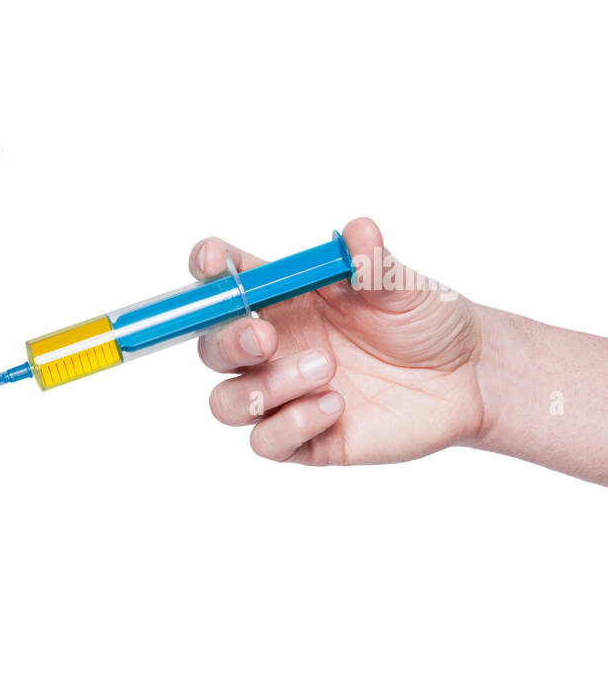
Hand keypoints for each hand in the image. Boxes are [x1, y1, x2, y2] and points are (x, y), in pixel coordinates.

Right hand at [192, 217, 484, 465]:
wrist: (468, 378)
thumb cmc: (426, 323)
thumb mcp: (406, 288)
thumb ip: (375, 265)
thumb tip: (359, 233)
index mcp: (282, 302)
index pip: (224, 283)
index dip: (208, 272)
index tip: (214, 259)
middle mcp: (273, 349)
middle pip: (211, 348)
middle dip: (226, 341)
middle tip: (265, 336)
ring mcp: (284, 396)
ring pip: (228, 402)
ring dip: (264, 387)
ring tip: (325, 370)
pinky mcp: (305, 440)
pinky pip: (266, 442)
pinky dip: (291, 424)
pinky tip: (335, 407)